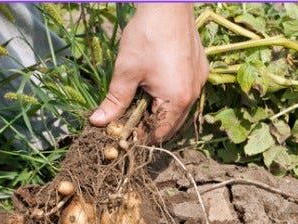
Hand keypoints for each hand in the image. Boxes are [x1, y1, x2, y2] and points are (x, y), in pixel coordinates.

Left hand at [89, 4, 208, 142]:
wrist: (168, 5)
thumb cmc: (147, 37)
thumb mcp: (125, 73)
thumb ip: (115, 102)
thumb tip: (98, 122)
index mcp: (177, 100)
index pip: (159, 134)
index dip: (139, 137)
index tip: (121, 133)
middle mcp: (193, 94)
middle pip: (170, 125)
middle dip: (149, 126)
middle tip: (127, 119)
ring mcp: (199, 81)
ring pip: (178, 110)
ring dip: (159, 111)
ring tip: (138, 102)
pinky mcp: (199, 69)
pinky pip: (184, 92)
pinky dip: (168, 97)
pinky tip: (152, 86)